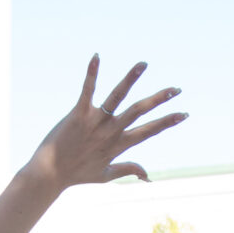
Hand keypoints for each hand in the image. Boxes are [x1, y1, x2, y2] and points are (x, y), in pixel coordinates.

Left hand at [23, 57, 184, 191]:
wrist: (49, 174)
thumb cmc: (76, 174)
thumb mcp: (106, 176)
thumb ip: (128, 170)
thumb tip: (148, 176)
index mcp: (118, 145)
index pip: (149, 131)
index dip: (167, 122)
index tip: (184, 113)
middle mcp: (110, 131)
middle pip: (139, 111)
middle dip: (159, 99)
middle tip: (176, 89)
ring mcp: (94, 122)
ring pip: (117, 96)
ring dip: (131, 78)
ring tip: (144, 64)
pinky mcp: (78, 114)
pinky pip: (87, 90)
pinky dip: (92, 73)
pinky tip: (97, 56)